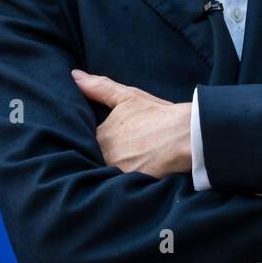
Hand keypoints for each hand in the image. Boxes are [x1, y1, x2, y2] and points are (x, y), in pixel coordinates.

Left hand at [70, 70, 191, 178]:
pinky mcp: (130, 186)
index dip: (98, 142)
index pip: (87, 142)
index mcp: (101, 135)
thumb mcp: (128, 96)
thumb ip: (99, 87)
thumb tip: (74, 75)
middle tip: (122, 153)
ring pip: (106, 173)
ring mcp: (117, 173)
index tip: (111, 140)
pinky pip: (119, 187)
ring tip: (128, 165)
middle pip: (96, 159)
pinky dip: (122, 184)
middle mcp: (104, 156)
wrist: (187, 135)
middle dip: (104, 156)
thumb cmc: (158, 114)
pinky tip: (133, 177)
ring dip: (111, 170)